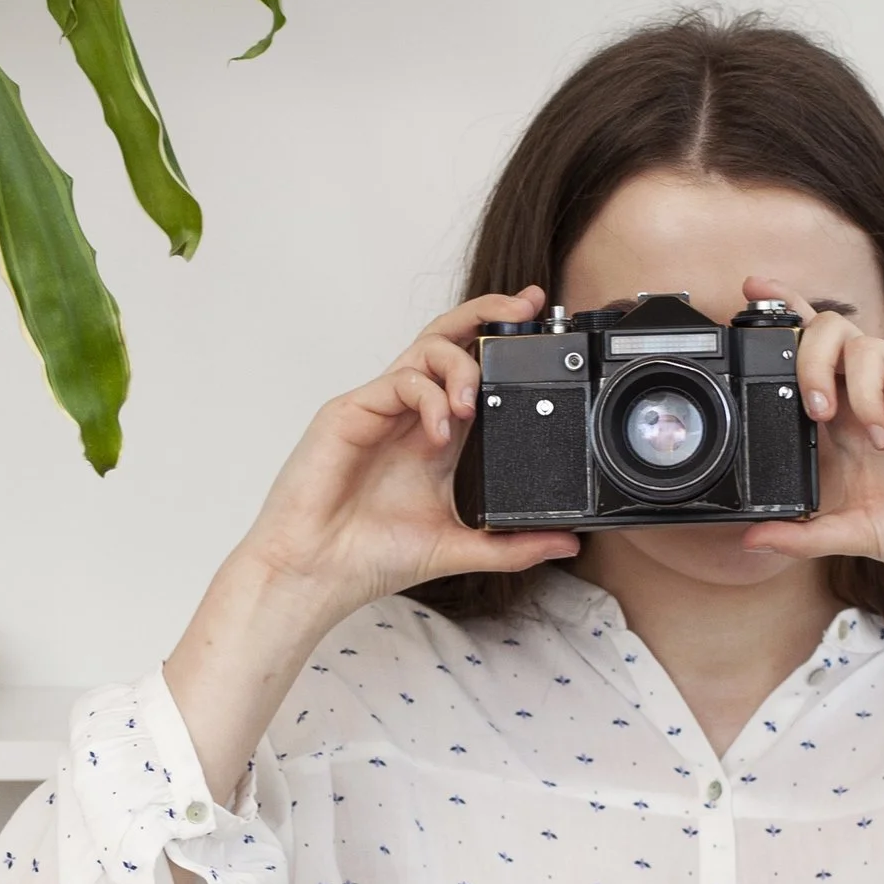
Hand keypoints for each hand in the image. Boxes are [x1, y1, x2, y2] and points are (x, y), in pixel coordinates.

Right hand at [237, 286, 582, 617]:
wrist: (315, 576)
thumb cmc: (371, 558)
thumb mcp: (459, 548)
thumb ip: (512, 545)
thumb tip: (568, 542)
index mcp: (435, 437)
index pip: (472, 370)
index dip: (505, 343)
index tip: (543, 324)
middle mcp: (409, 415)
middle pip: (449, 338)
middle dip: (489, 314)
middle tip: (527, 308)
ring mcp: (380, 409)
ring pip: (426, 348)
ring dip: (461, 365)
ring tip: (474, 405)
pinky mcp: (351, 412)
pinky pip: (399, 381)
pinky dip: (429, 397)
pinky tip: (442, 432)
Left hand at [738, 284, 883, 644]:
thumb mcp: (849, 531)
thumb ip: (800, 533)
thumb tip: (751, 539)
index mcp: (847, 415)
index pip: (812, 347)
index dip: (785, 311)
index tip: (753, 290)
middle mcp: (878, 391)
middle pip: (832, 330)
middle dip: (811, 360)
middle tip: (818, 411)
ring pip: (870, 349)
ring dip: (863, 399)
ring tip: (879, 446)